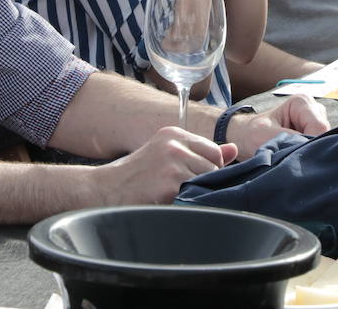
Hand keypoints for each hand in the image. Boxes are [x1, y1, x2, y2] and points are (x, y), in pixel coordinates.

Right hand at [94, 126, 237, 204]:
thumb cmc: (136, 177)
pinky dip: (190, 204)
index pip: (214, 150)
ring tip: (175, 198)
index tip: (192, 180)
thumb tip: (233, 149)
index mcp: (174, 134)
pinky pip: (196, 196)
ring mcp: (172, 163)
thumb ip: (200, 152)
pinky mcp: (170, 183)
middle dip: (205, 183)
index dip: (209, 169)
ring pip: (207, 182)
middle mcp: (175, 144)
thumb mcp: (166, 155)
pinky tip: (172, 204)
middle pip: (214, 166)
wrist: (104, 190)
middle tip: (182, 192)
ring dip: (197, 195)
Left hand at [228, 95, 329, 158]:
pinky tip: (295, 157)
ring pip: (324, 144)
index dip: (309, 145)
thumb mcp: (265, 137)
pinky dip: (308, 155)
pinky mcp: (316, 135)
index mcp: (303, 102)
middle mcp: (314, 110)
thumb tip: (310, 151)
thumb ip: (290, 141)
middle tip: (288, 155)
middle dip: (309, 149)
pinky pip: (320, 148)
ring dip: (308, 153)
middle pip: (325, 136)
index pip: (320, 128)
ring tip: (289, 154)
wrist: (245, 138)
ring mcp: (317, 122)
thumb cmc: (252, 134)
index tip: (290, 153)